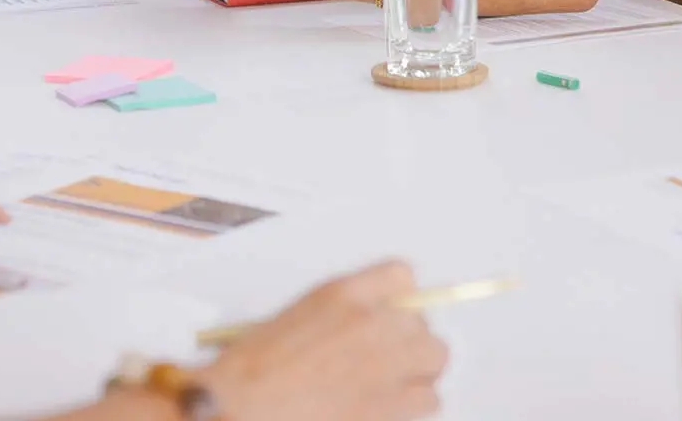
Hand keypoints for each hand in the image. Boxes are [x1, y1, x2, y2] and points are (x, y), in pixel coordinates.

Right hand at [201, 261, 448, 420]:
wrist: (246, 406)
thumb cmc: (256, 366)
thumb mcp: (299, 314)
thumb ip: (343, 309)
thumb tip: (374, 318)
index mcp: (343, 293)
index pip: (401, 276)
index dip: (401, 295)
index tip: (397, 309)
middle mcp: (370, 322)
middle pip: (424, 321)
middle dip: (412, 337)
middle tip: (394, 352)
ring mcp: (384, 364)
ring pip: (435, 357)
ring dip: (420, 368)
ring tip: (397, 380)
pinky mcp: (390, 406)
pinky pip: (429, 397)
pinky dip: (417, 402)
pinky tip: (394, 405)